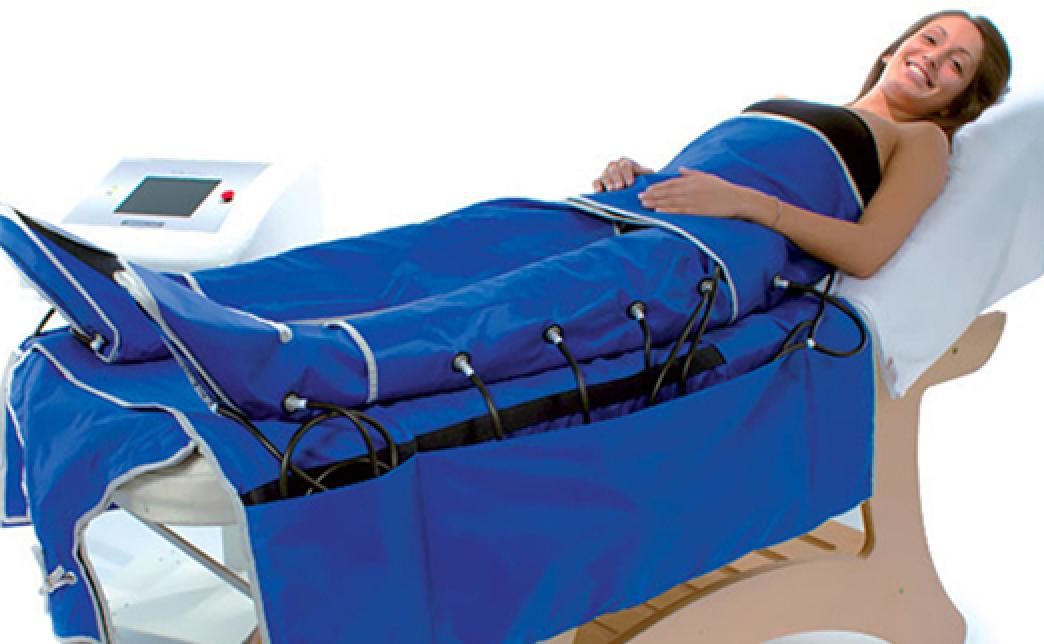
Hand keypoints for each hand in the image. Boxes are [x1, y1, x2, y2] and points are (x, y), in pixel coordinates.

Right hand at [592, 157, 652, 191]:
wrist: (630, 190)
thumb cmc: (639, 182)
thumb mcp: (645, 176)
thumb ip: (647, 173)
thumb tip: (649, 173)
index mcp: (625, 162)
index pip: (625, 165)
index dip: (627, 173)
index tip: (631, 183)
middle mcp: (614, 165)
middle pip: (613, 169)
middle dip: (617, 178)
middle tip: (620, 187)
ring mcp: (604, 173)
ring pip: (605, 175)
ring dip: (608, 182)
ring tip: (613, 190)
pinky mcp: (597, 181)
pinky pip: (595, 182)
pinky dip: (597, 186)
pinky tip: (600, 192)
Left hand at [638, 167, 752, 216]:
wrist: (737, 199)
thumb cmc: (722, 188)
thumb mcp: (707, 177)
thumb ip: (691, 173)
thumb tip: (680, 169)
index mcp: (692, 180)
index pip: (670, 183)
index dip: (657, 186)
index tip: (646, 189)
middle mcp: (690, 189)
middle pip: (667, 192)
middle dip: (652, 194)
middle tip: (638, 197)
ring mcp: (693, 200)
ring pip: (670, 201)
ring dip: (655, 202)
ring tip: (644, 204)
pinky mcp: (698, 210)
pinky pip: (679, 210)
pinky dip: (668, 210)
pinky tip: (658, 211)